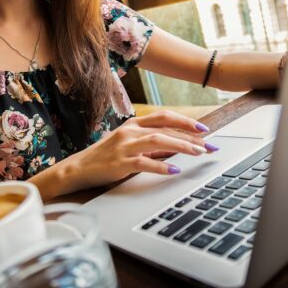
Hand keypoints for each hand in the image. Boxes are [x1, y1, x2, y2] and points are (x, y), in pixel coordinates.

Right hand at [63, 110, 218, 189]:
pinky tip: (174, 170)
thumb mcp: (129, 144)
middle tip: (209, 146)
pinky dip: (161, 165)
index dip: (186, 121)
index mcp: (134, 124)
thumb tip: (178, 146)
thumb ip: (151, 143)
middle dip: (191, 137)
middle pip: (166, 128)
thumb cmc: (106, 156)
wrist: (78, 168)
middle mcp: (130, 131)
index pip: (164, 117)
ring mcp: (124, 146)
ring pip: (158, 141)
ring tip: (198, 153)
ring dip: (181, 146)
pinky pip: (144, 162)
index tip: (204, 129)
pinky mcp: (119, 163)